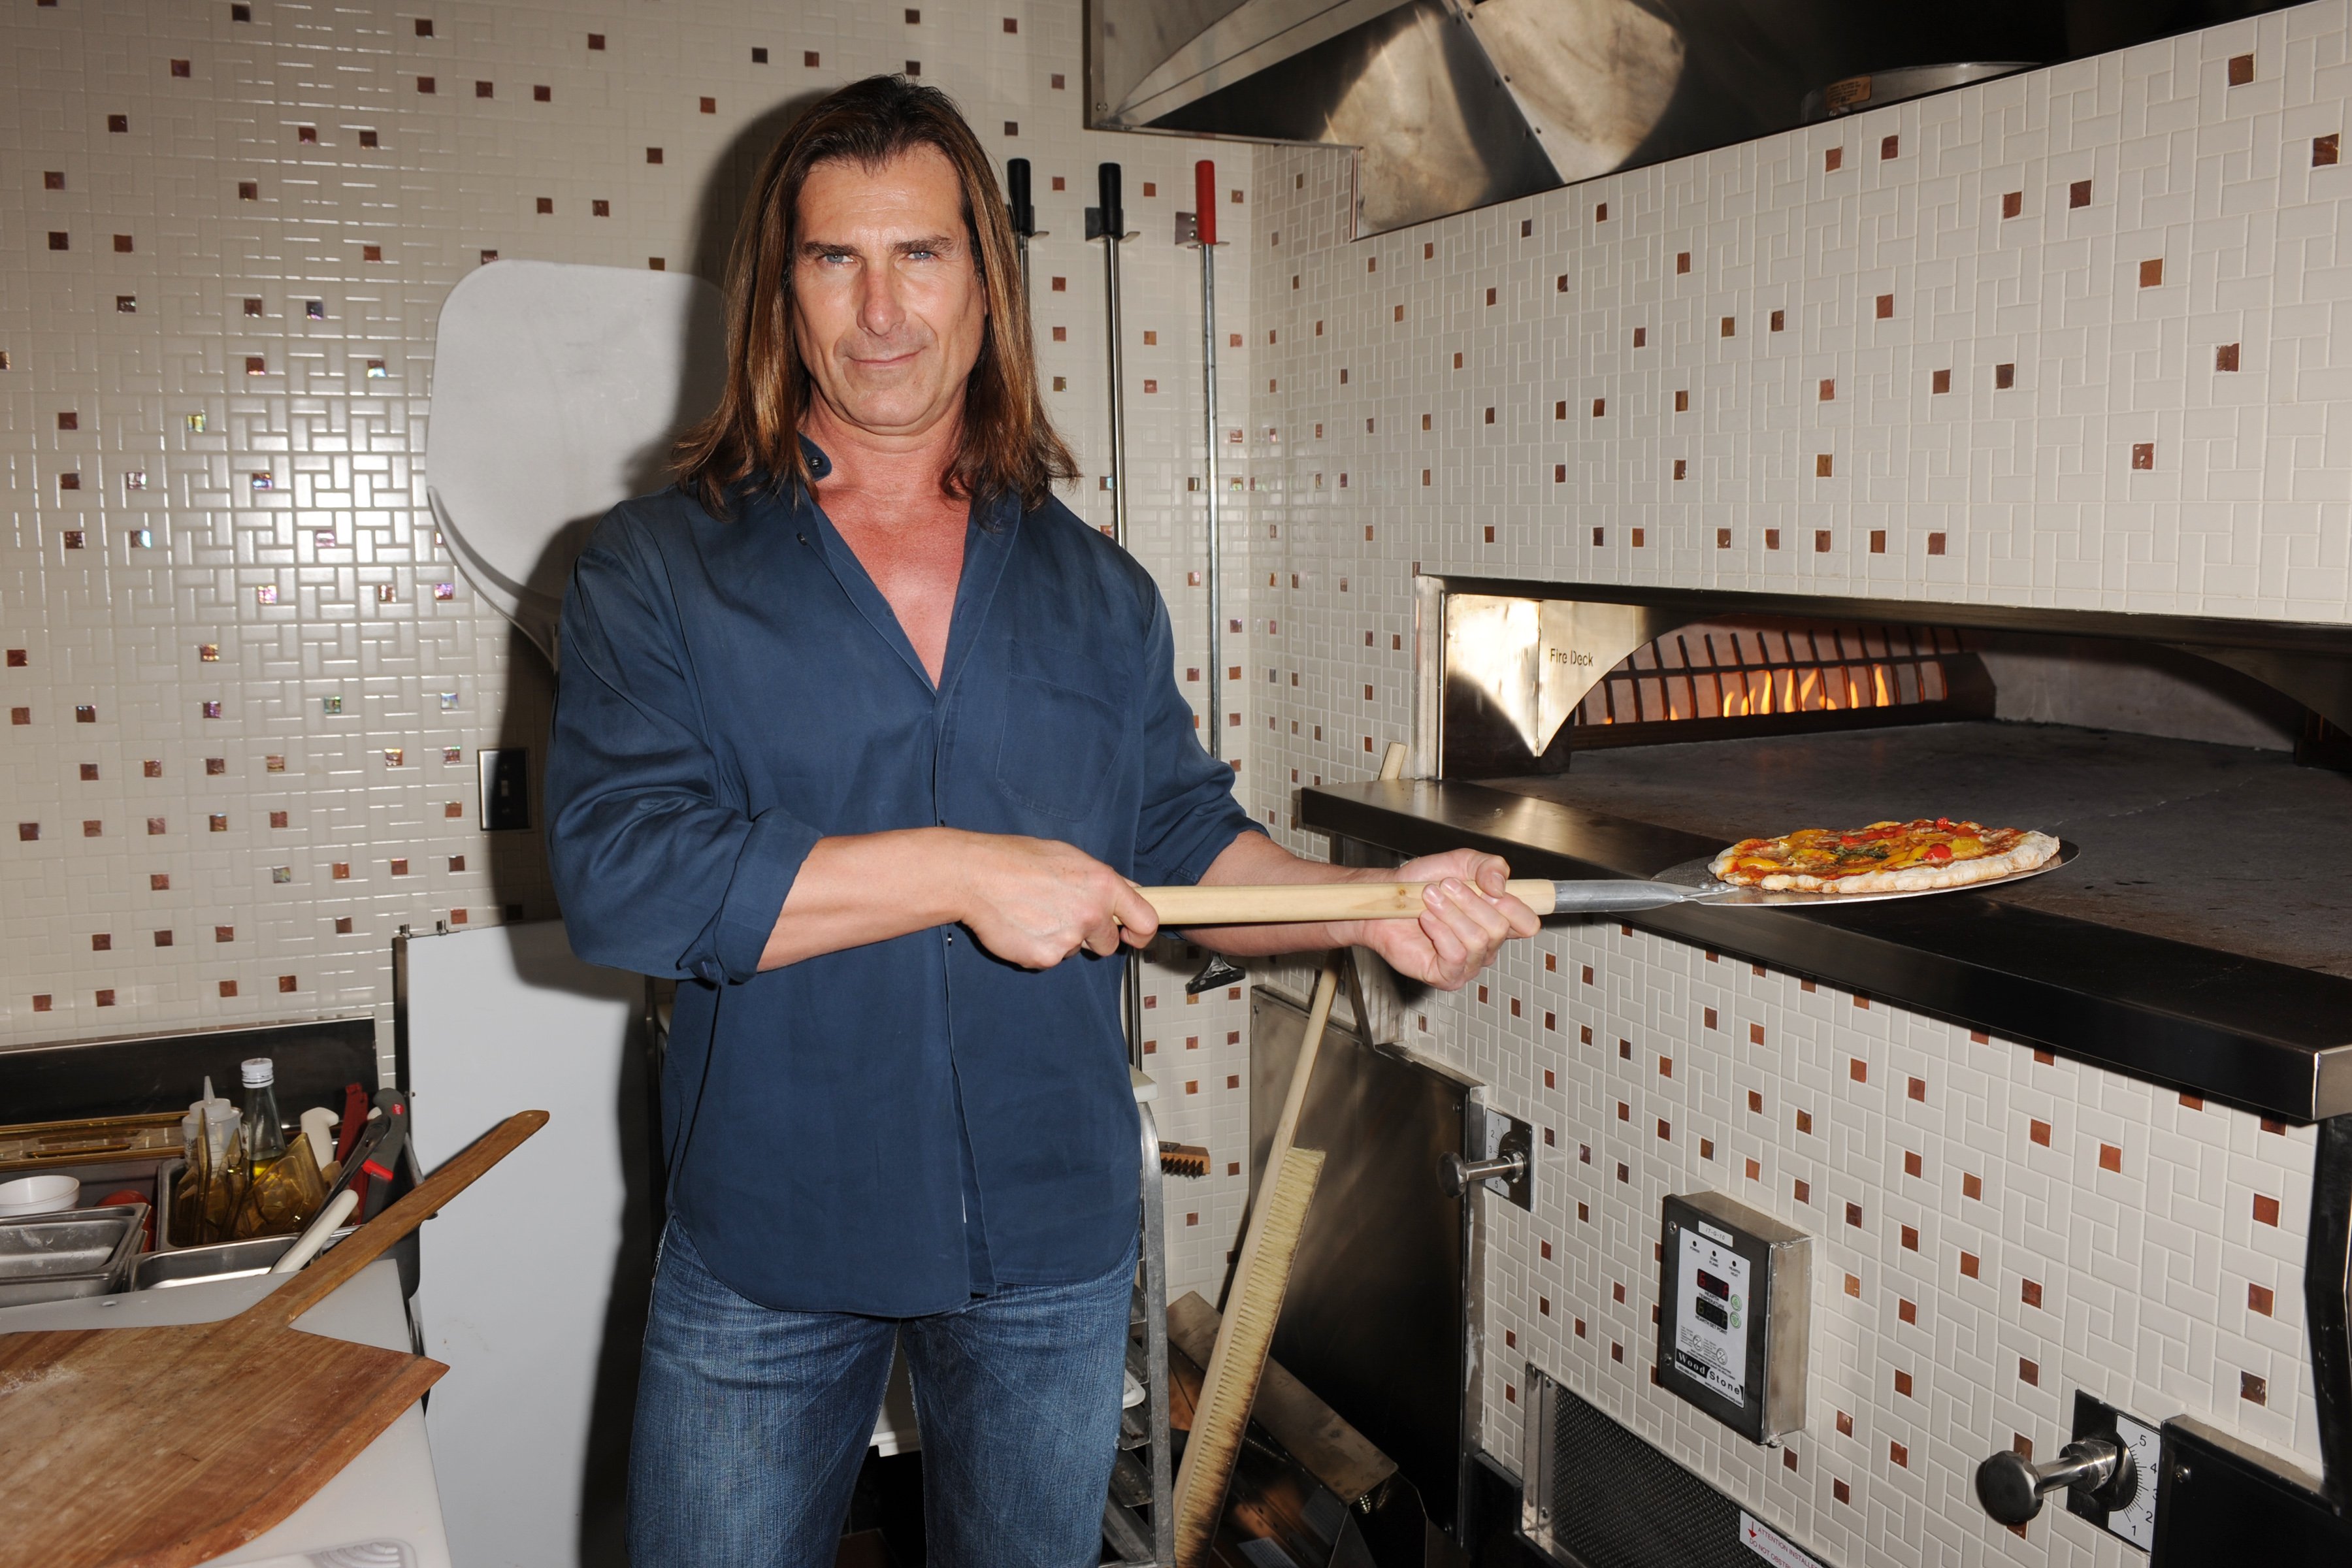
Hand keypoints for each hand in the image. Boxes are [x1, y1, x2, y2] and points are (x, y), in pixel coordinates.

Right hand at [950, 832, 1158, 968]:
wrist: (975, 876)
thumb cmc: (1017, 859)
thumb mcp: (1068, 856)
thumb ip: (1101, 879)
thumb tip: (1130, 891)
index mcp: (1103, 884)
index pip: (1146, 920)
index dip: (1141, 932)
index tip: (1133, 935)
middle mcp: (1092, 913)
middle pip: (1109, 944)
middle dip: (1092, 936)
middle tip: (1063, 915)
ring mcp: (1069, 938)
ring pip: (1075, 950)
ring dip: (1061, 938)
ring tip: (1035, 913)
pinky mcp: (1045, 957)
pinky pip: (1050, 959)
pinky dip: (1038, 947)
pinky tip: (1023, 925)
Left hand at [1351, 849, 1536, 989]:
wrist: (1388, 899)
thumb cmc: (1421, 884)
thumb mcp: (1461, 862)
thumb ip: (1490, 866)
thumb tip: (1501, 886)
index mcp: (1497, 920)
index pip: (1527, 923)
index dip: (1513, 905)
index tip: (1488, 887)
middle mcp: (1487, 946)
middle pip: (1499, 928)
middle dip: (1469, 901)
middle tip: (1444, 887)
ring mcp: (1469, 964)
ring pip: (1477, 940)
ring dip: (1450, 912)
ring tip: (1429, 899)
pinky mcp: (1447, 976)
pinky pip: (1456, 955)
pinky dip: (1439, 931)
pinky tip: (1426, 920)